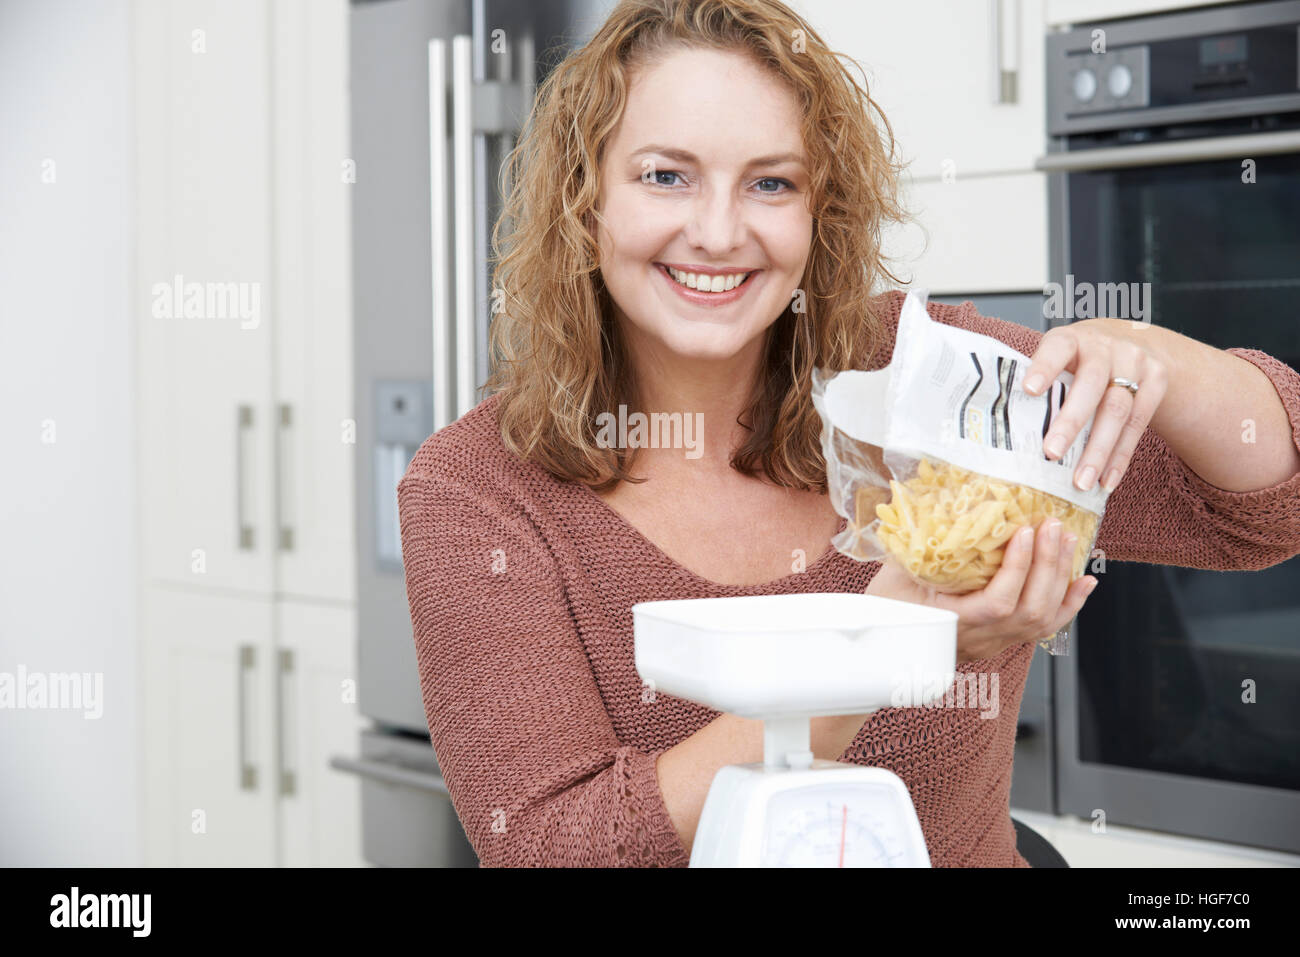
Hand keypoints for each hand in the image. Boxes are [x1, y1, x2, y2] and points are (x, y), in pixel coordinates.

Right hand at [864, 517, 1097, 663]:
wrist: (886, 653)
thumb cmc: (885, 615)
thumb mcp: (892, 579)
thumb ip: (914, 549)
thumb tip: (928, 509)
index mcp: (953, 625)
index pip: (998, 604)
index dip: (1017, 569)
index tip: (1024, 532)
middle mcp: (982, 640)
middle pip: (1030, 610)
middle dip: (1048, 564)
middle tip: (1053, 526)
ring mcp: (996, 643)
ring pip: (1043, 620)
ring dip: (1060, 577)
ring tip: (1066, 540)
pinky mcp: (1003, 640)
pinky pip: (1045, 627)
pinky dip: (1069, 603)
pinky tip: (1083, 581)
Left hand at [1021, 317, 1168, 493]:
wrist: (1137, 342)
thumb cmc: (1081, 359)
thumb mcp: (1062, 357)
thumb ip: (1043, 381)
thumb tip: (1007, 425)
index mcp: (1073, 339)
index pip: (1058, 349)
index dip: (1044, 368)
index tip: (1029, 390)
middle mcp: (1107, 348)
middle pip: (1092, 385)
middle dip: (1071, 422)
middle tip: (1051, 453)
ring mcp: (1136, 364)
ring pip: (1118, 410)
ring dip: (1098, 450)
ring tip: (1081, 481)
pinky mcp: (1156, 383)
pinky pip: (1138, 425)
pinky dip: (1120, 457)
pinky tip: (1106, 481)